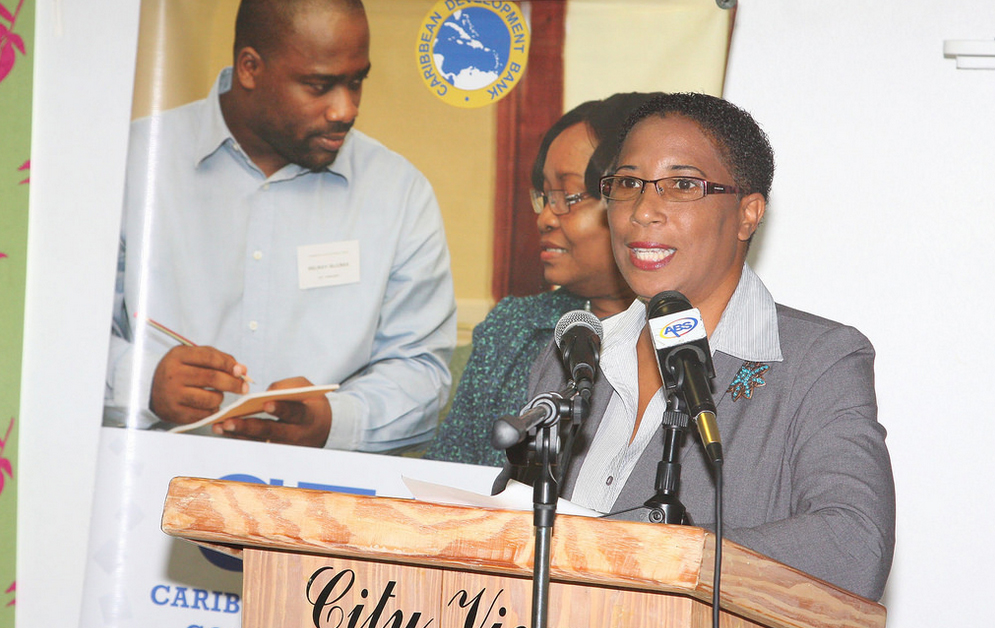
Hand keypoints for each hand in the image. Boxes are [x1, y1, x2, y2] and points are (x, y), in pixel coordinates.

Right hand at [150, 346, 248, 423]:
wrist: (151, 390)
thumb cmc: (179, 372)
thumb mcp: (193, 357)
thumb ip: (218, 359)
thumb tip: (242, 370)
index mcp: (178, 356)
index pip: (210, 358)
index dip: (229, 364)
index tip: (241, 371)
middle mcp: (173, 374)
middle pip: (213, 378)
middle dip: (234, 383)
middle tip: (244, 387)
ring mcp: (172, 394)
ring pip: (210, 399)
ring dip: (220, 398)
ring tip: (216, 395)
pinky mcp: (175, 412)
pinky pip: (204, 414)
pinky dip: (212, 410)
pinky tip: (207, 405)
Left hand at [212, 376, 331, 446]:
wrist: (323, 427)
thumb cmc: (310, 401)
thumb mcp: (304, 387)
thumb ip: (285, 386)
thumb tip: (262, 393)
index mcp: (307, 416)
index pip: (294, 412)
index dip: (281, 409)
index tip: (266, 404)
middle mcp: (297, 435)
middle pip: (271, 432)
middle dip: (249, 427)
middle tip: (228, 421)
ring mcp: (286, 446)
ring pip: (259, 441)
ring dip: (238, 434)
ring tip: (219, 426)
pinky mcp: (275, 450)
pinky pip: (255, 444)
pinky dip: (239, 437)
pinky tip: (223, 430)